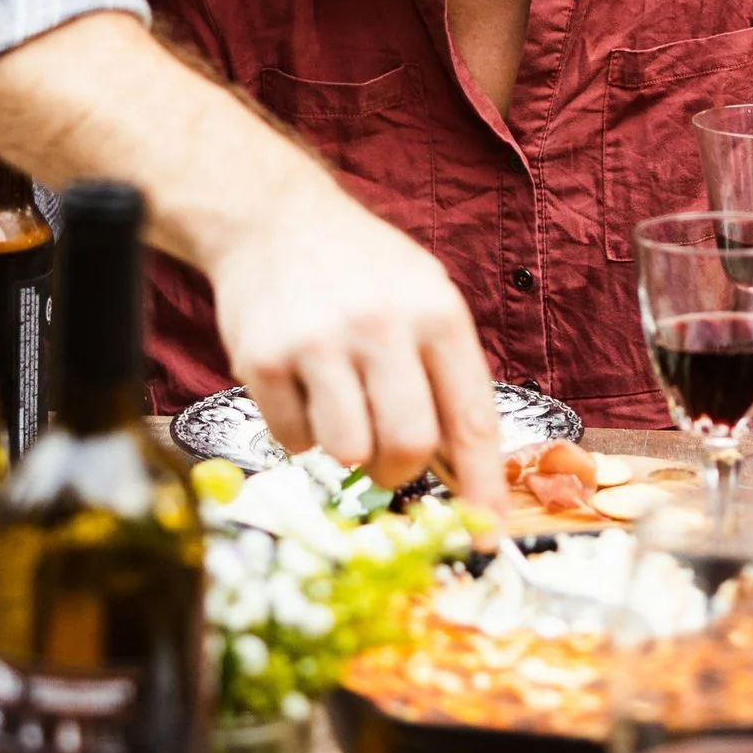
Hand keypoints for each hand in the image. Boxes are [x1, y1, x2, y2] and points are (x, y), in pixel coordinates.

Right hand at [213, 190, 505, 507]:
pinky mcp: (264, 358)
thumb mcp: (424, 297)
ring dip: (347, 450)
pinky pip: (293, 440)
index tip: (488, 533)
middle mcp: (382, 325)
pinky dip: (301, 432)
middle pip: (408, 446)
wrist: (273, 219)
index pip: (471, 420)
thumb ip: (446, 376)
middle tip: (388, 461)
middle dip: (400, 472)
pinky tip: (302, 388)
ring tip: (340, 407)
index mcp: (436, 313)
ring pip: (348, 453)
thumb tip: (465, 473)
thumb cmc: (361, 270)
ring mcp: (319, 342)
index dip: (482, 487)